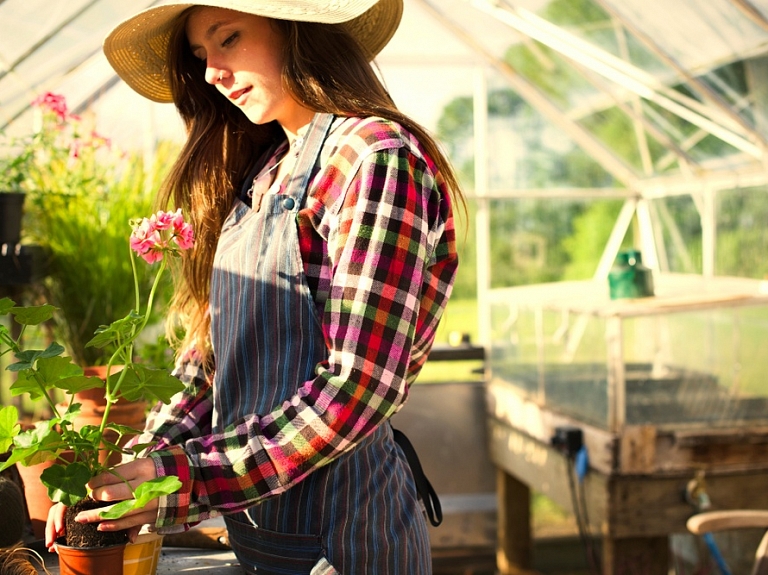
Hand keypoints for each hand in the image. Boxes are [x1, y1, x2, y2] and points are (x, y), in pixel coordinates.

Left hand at [45, 458, 159, 548]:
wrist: (185, 480)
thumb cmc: (156, 471)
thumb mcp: (142, 465)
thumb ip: (121, 474)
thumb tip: (96, 482)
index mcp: (142, 468)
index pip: (112, 475)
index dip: (96, 481)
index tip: (88, 484)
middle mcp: (145, 485)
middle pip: (112, 493)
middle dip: (96, 496)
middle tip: (88, 497)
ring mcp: (149, 502)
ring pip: (117, 512)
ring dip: (97, 516)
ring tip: (81, 518)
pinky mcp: (152, 515)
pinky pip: (130, 522)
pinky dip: (114, 526)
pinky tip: (101, 526)